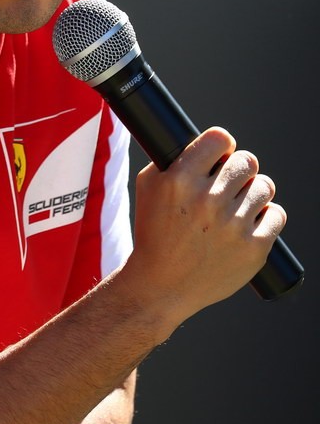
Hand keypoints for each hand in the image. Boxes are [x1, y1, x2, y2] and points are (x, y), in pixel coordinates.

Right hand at [120, 127, 285, 332]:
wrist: (162, 285)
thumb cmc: (154, 232)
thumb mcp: (148, 188)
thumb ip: (173, 161)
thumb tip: (204, 144)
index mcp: (179, 180)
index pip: (220, 139)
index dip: (222, 145)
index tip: (220, 155)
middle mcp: (208, 200)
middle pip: (247, 161)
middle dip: (240, 169)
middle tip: (230, 182)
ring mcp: (233, 225)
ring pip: (264, 187)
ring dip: (254, 192)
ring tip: (239, 204)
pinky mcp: (253, 248)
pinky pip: (277, 215)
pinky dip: (266, 218)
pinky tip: (249, 224)